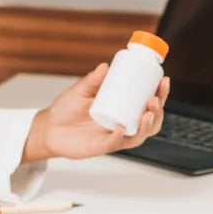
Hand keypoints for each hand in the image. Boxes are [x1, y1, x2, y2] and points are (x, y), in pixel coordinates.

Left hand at [22, 63, 168, 161]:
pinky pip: (115, 144)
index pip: (148, 102)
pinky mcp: (102, 147)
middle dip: (158, 110)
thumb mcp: (82, 89)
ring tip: (147, 112)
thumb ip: (93, 79)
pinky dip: (120, 137)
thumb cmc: (67, 109)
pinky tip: (122, 127)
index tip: (163, 80)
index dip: (160, 93)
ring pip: (139, 135)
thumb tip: (106, 66)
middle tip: (155, 98)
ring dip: (147, 125)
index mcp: (124, 109)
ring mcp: (114, 137)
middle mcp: (124, 124)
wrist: (49, 128)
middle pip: (150, 120)